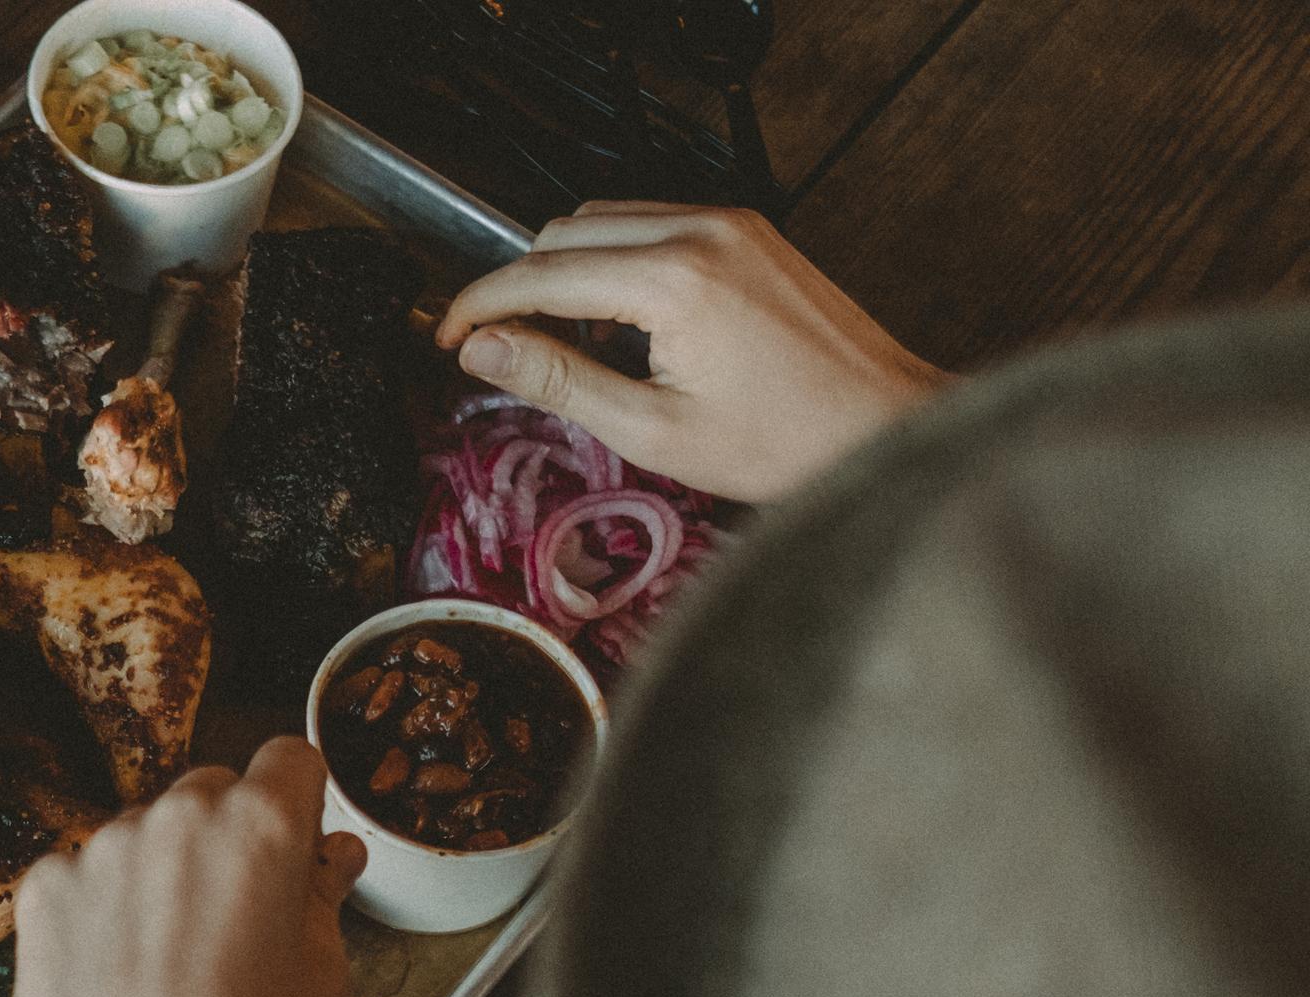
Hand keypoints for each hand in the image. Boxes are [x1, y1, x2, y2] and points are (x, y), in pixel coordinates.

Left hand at [10, 739, 366, 996]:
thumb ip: (324, 895)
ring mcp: (100, 848)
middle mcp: (176, 816)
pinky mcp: (43, 888)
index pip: (289, 759)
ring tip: (168, 965)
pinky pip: (83, 875)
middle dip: (226, 837)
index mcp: (261, 825)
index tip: (292, 842)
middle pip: (211, 793)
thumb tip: (332, 854)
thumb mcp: (321, 977)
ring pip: (144, 835)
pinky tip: (116, 976)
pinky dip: (100, 910)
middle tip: (232, 918)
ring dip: (159, 873)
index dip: (298, 801)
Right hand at [435, 203, 949, 500]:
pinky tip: (620, 320)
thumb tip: (482, 348)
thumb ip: (558, 379)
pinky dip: (615, 260)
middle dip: (518, 284)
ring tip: (562, 340)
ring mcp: (730, 221)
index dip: (479, 305)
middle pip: (564, 231)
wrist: (883, 425)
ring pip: (606, 218)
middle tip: (494, 344)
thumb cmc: (783, 442)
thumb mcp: (650, 429)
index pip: (540, 272)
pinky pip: (653, 223)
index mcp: (673, 279)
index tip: (448, 337)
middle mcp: (700, 229)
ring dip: (565, 268)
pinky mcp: (749, 229)